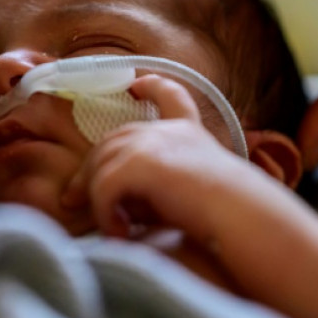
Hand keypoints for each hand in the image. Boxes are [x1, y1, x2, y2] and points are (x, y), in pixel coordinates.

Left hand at [62, 75, 268, 239]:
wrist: (245, 219)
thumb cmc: (229, 215)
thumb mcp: (193, 189)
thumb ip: (161, 185)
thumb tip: (124, 204)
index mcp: (189, 131)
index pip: (171, 94)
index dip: (153, 86)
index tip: (136, 83)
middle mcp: (169, 131)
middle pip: (114, 139)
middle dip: (90, 169)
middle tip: (72, 198)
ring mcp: (153, 142)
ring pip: (102, 164)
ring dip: (96, 197)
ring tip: (106, 227)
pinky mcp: (141, 163)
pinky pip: (104, 187)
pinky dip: (104, 213)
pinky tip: (117, 234)